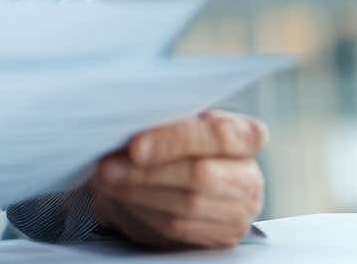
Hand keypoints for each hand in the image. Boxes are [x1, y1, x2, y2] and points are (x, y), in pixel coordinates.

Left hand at [90, 109, 266, 249]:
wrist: (174, 177)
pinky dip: (144, 212)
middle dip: (146, 172)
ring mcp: (240, 211)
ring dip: (138, 193)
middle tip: (107, 167)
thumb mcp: (172, 120)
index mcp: (246, 135)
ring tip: (107, 181)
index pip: (219, 135)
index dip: (175, 140)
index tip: (135, 148)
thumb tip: (125, 123)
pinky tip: (124, 198)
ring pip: (186, 205)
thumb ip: (161, 119)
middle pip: (200, 175)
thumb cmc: (173, 141)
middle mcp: (249, 176)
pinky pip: (179, 228)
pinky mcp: (223, 236)